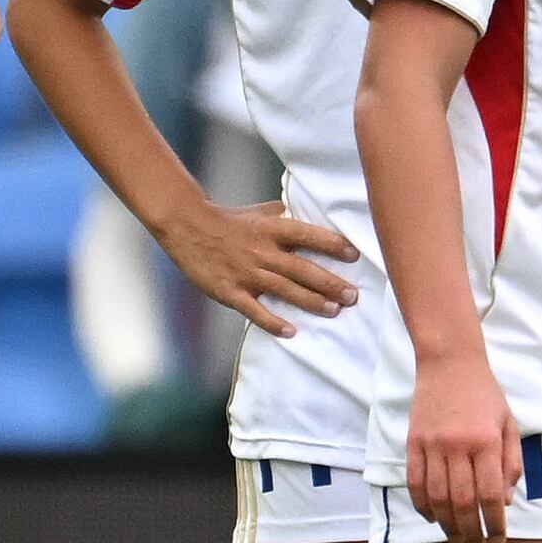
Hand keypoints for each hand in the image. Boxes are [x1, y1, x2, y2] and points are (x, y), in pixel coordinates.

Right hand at [150, 198, 356, 339]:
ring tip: (334, 311)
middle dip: (330, 284)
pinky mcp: (229, 291)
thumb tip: (313, 213)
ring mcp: (246, 273)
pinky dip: (272, 321)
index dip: (333, 245)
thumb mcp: (261, 211)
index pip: (309, 235)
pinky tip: (290, 331)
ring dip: (311, 302)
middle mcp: (263, 251)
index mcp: (273, 228)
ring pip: (285, 290)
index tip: (354, 255)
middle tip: (353, 296)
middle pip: (303, 269)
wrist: (186, 226)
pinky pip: (254, 309)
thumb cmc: (229, 219)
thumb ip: (286, 215)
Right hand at [405, 352, 519, 540]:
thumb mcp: (510, 424)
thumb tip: (505, 502)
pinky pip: (415, 482)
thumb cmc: (486, 395)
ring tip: (457, 538)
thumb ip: (511, 463)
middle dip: (471, 530)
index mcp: (487, 442)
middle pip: (462, 501)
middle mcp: (458, 446)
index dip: (494, 523)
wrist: (450, 364)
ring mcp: (432, 445)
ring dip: (446, 524)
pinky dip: (422, 505)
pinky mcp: (413, 443)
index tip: (499, 539)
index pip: (490, 494)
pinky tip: (432, 517)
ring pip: (436, 497)